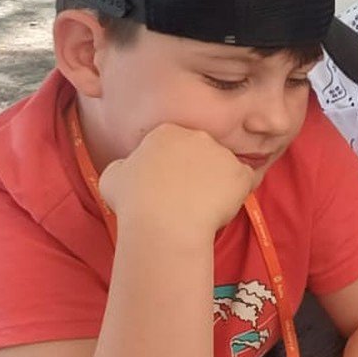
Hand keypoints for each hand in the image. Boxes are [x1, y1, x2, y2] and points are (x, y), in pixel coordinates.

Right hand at [98, 124, 254, 237]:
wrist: (164, 224)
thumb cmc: (134, 202)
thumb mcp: (113, 177)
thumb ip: (125, 166)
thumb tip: (129, 168)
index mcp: (166, 132)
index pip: (174, 143)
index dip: (172, 163)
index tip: (167, 182)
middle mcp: (197, 136)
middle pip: (200, 151)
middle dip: (196, 169)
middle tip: (186, 195)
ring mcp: (222, 153)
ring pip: (223, 165)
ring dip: (217, 181)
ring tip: (203, 205)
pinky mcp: (240, 174)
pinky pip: (244, 181)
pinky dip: (237, 193)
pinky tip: (223, 207)